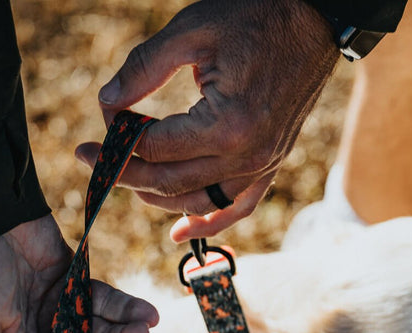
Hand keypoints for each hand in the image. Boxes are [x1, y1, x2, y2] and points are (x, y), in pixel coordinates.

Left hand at [76, 0, 337, 241]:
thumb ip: (144, 67)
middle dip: (127, 174)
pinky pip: (238, 207)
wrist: (315, 19)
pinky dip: (209, 223)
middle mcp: (245, 156)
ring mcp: (261, 165)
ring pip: (198, 201)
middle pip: (170, 182)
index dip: (118, 140)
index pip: (154, 147)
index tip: (99, 126)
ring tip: (130, 181)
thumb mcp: (192, 30)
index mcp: (225, 125)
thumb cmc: (254, 15)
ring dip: (159, 198)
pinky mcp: (270, 164)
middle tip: (96, 162)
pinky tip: (180, 233)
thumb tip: (107, 103)